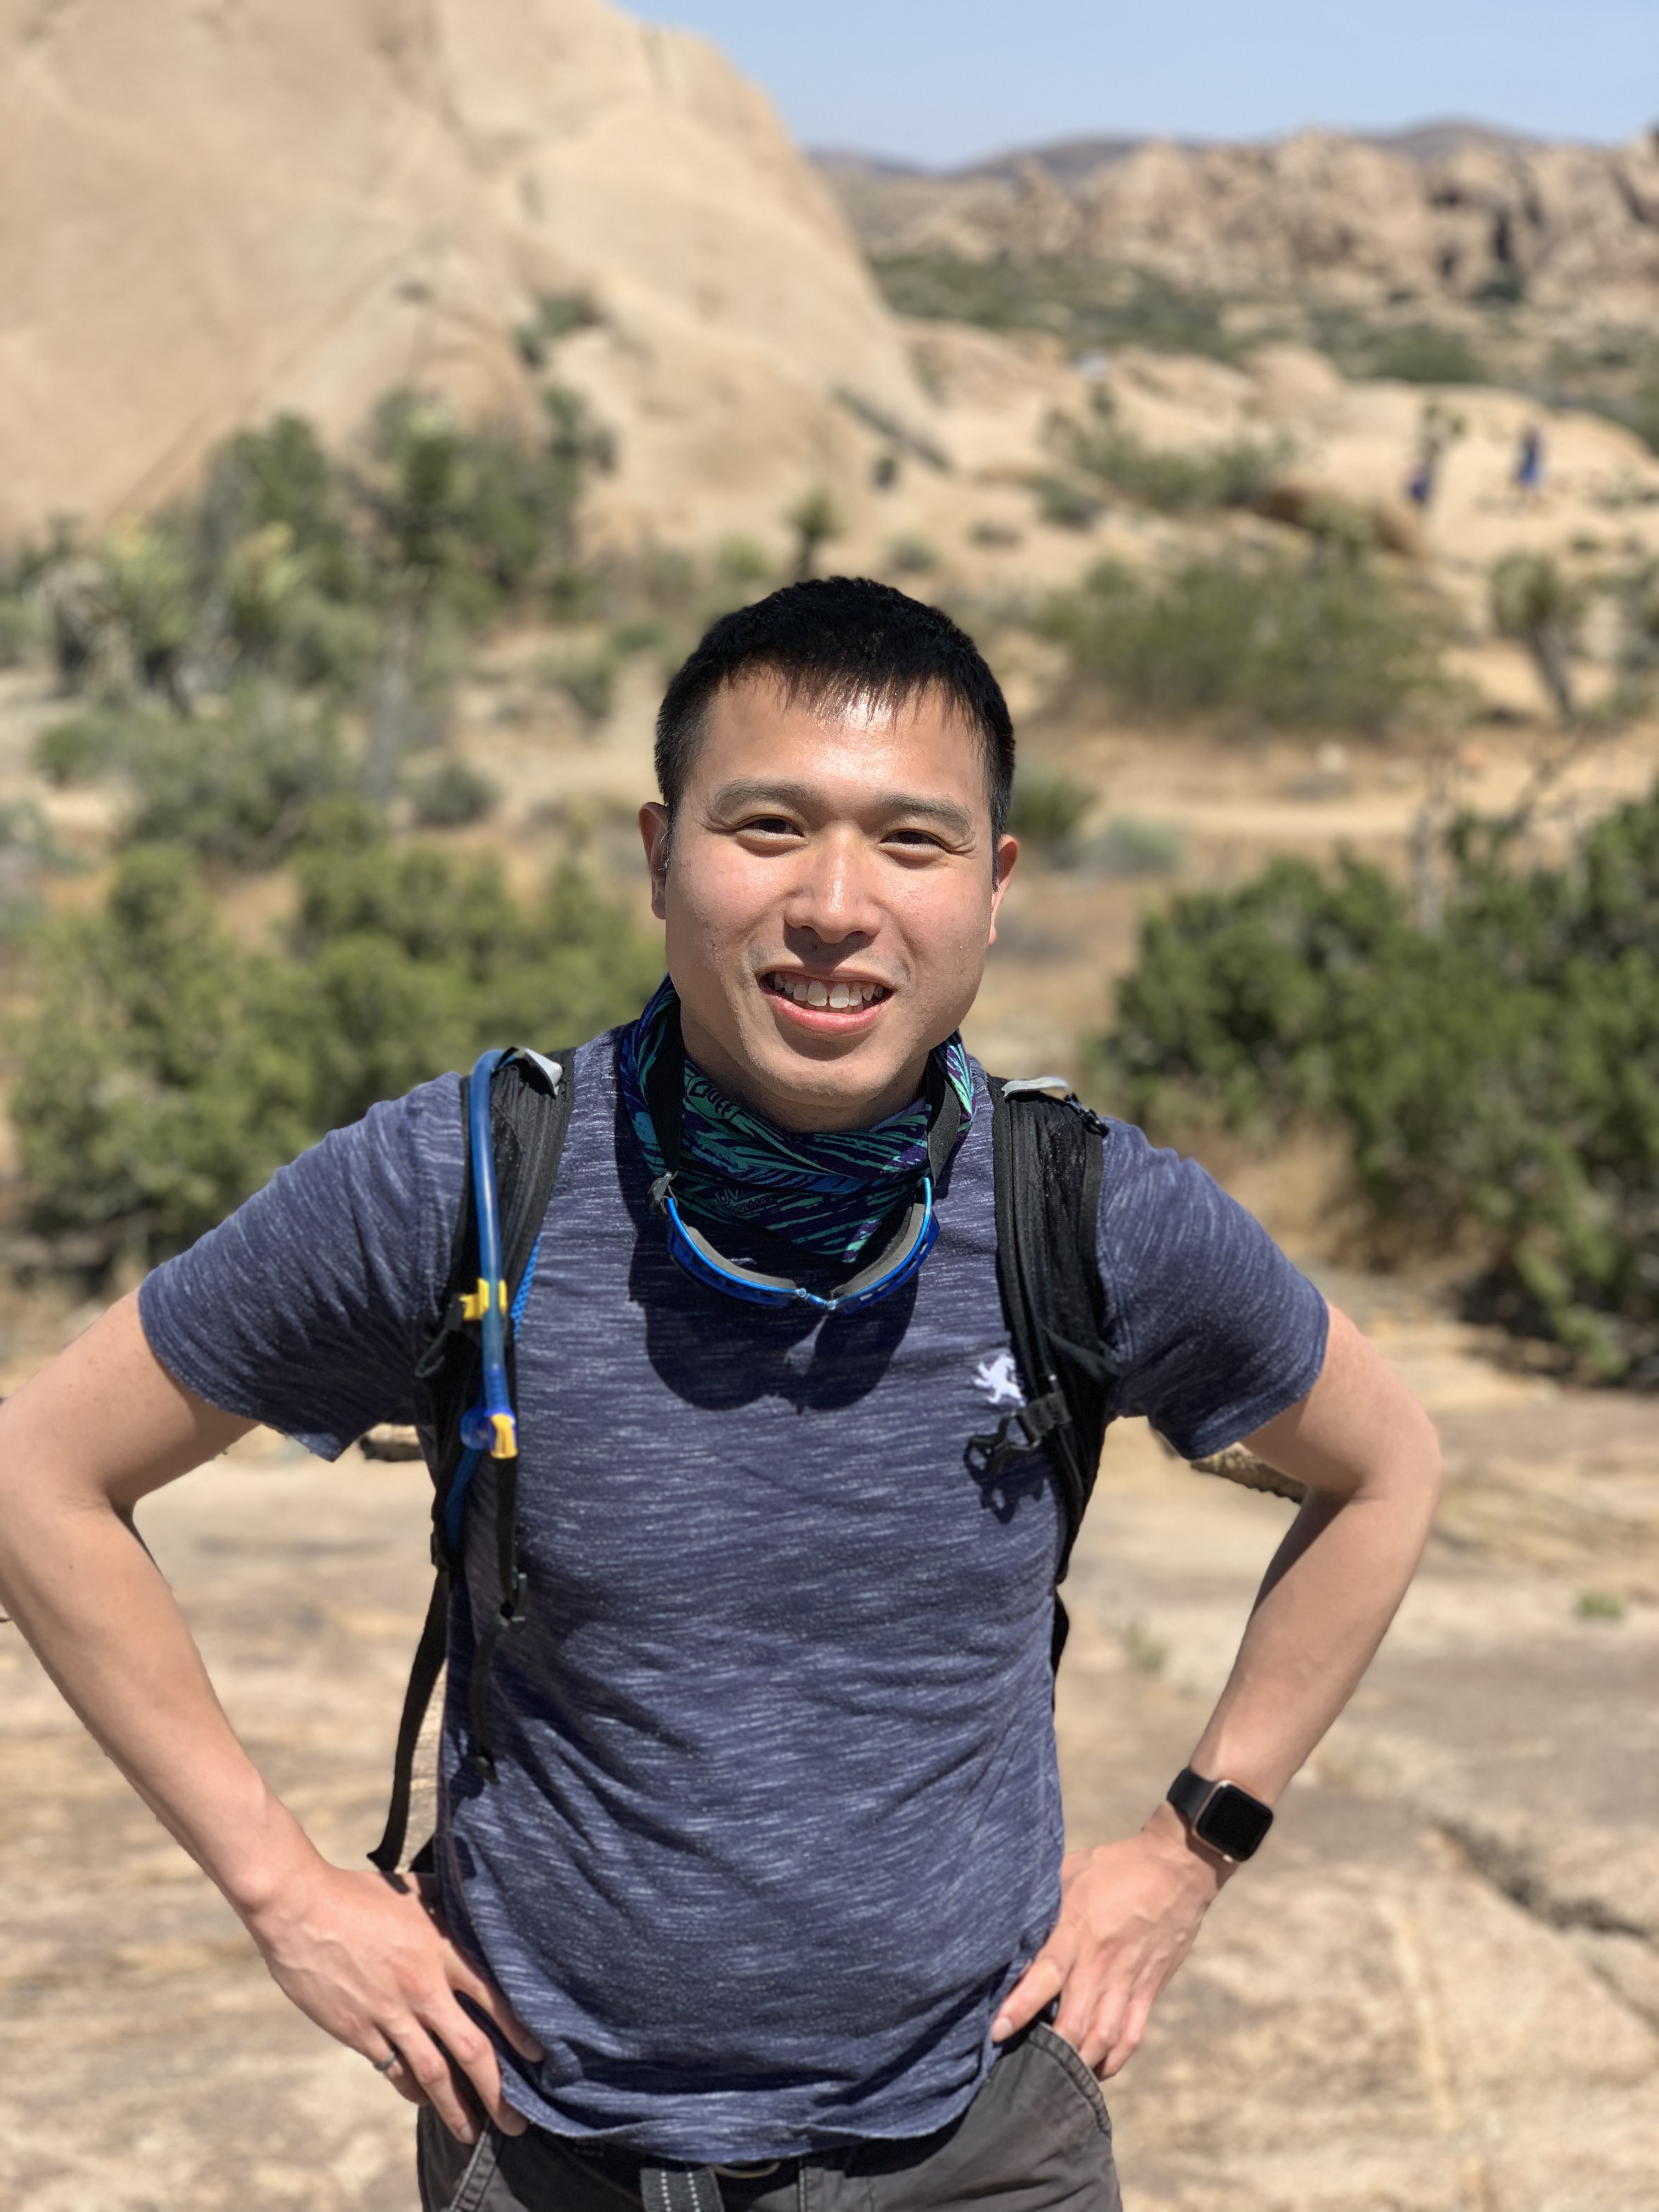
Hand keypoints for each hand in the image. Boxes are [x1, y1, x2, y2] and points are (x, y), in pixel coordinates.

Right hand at [245, 1859, 543, 2141]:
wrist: (301, 1909)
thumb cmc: (360, 1894)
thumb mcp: (416, 1890)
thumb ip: (448, 1905)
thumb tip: (477, 1903)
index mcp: (442, 1949)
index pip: (493, 1999)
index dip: (519, 2032)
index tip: (540, 2058)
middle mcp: (422, 1988)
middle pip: (471, 2050)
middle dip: (497, 2092)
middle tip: (515, 2123)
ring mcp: (389, 2014)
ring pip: (432, 2073)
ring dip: (455, 2107)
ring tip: (471, 2131)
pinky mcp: (358, 2031)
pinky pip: (394, 2070)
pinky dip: (412, 2089)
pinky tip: (424, 2098)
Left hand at [990, 1805, 1228, 2077]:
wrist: (1176, 1868)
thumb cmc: (1115, 1866)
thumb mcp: (1071, 1871)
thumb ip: (1045, 1901)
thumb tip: (1012, 1921)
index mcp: (1078, 1931)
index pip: (1046, 1976)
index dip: (1020, 2007)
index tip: (997, 2030)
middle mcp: (1102, 1963)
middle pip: (1074, 2021)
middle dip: (1048, 2050)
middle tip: (1022, 2065)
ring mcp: (1129, 1980)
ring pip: (1102, 2037)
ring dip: (1080, 2061)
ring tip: (1055, 2076)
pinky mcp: (1150, 1989)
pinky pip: (1131, 2035)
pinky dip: (1114, 2058)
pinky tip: (1097, 2069)